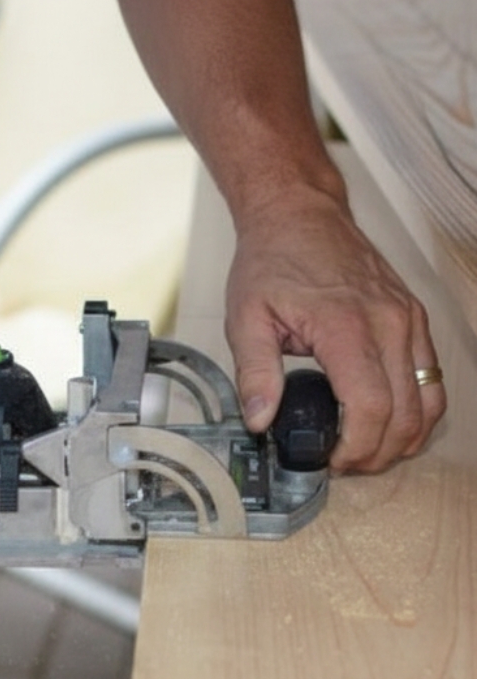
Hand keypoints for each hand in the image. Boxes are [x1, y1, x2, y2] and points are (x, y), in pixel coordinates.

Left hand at [225, 185, 445, 472]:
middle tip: (346, 465)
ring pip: (429, 400)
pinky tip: (389, 423)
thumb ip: (255, 373)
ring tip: (368, 451)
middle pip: (405, 413)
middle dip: (378, 453)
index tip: (331, 462)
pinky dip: (418, 409)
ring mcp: (408, 319)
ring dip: (404, 437)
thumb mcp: (246, 318)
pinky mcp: (414, 317)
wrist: (300, 213)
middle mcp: (389, 323)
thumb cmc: (272, 261)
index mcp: (346, 326)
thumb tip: (260, 423)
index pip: (371, 406)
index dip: (356, 447)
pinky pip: (433, 376)